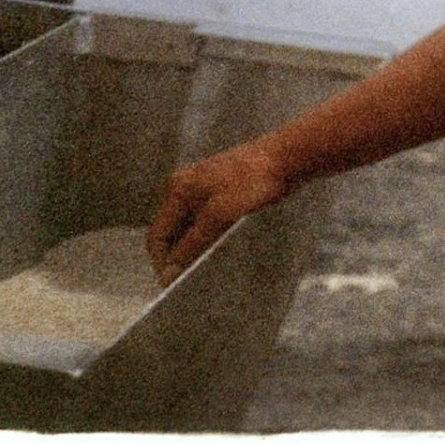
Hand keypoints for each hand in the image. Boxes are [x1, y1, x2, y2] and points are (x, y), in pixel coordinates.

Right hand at [146, 142, 289, 285]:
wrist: (287, 158)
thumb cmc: (253, 180)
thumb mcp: (219, 214)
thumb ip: (193, 243)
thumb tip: (170, 272)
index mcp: (176, 189)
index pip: (157, 235)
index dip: (162, 262)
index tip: (174, 286)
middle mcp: (184, 188)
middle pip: (172, 232)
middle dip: (178, 256)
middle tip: (191, 281)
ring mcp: (203, 191)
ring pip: (190, 229)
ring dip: (195, 249)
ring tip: (206, 270)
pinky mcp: (222, 194)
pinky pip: (207, 223)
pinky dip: (209, 239)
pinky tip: (220, 252)